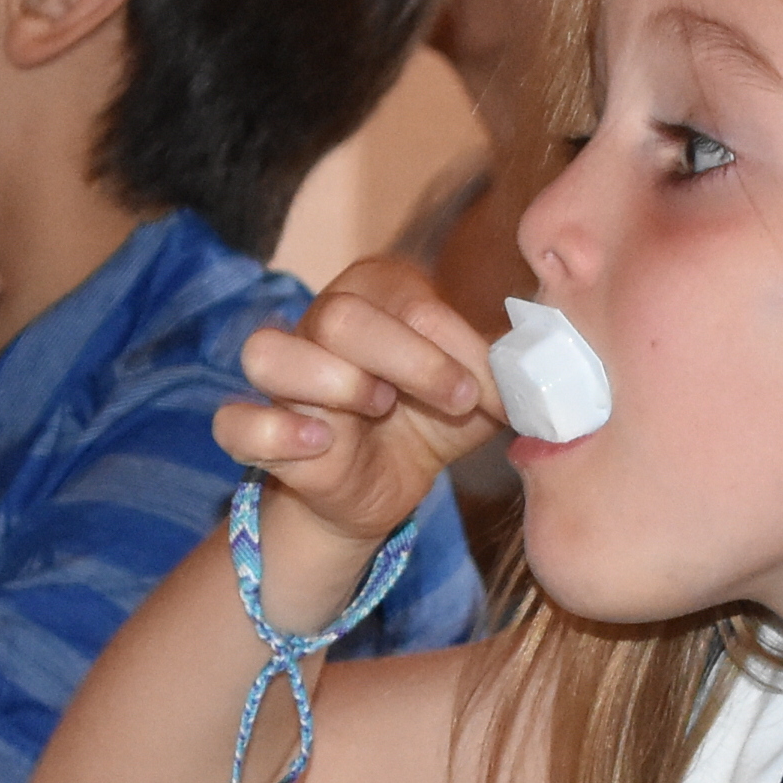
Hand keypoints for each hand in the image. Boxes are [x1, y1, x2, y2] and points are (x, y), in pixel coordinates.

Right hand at [216, 254, 502, 558]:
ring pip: (267, 352)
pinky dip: (271, 431)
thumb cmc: (430, 423)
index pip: (408, 301)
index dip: (455, 349)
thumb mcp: (480, 396)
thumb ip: (507, 372)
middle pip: (340, 316)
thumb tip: (549, 365)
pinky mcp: (258, 432)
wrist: (385, 488)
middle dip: (409, 361)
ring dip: (332, 383)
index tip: (488, 394)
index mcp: (377, 295)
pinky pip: (232, 422)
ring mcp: (282, 376)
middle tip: (453, 401)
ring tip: (376, 411)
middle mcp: (321, 322)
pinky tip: (320, 445)